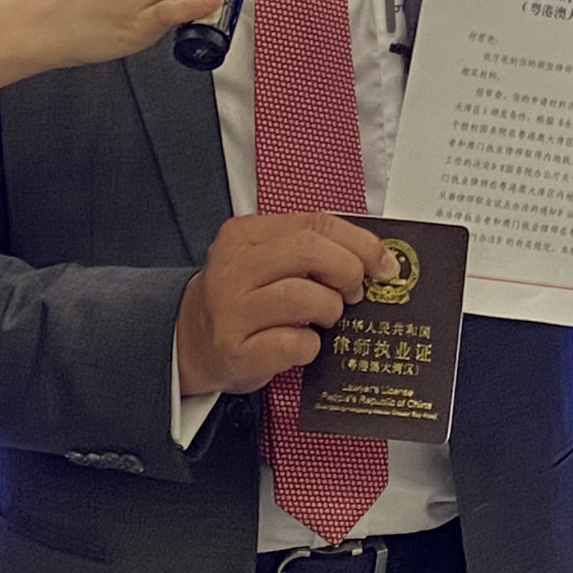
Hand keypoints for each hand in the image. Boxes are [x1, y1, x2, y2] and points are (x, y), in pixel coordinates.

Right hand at [175, 212, 400, 396]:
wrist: (189, 341)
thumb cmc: (241, 299)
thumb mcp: (265, 259)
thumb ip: (309, 249)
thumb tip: (373, 257)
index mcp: (244, 234)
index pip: (313, 223)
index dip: (359, 242)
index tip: (382, 262)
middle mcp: (233, 267)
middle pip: (309, 251)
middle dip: (347, 271)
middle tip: (355, 292)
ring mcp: (231, 309)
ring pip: (304, 297)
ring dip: (329, 309)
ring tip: (325, 318)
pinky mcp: (236, 350)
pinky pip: (294, 344)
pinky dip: (311, 346)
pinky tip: (303, 344)